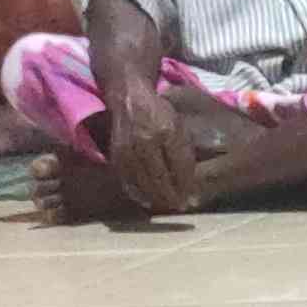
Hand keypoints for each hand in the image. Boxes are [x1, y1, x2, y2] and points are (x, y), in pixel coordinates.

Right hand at [102, 84, 201, 213]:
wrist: (128, 99)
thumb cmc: (159, 113)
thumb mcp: (178, 128)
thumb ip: (184, 154)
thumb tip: (189, 186)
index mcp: (165, 132)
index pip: (178, 167)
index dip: (185, 186)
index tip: (190, 200)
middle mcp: (144, 142)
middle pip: (159, 179)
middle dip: (170, 197)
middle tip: (179, 207)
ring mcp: (127, 150)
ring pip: (143, 183)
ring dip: (155, 198)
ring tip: (165, 206)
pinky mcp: (115, 156)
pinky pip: (127, 181)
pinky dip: (137, 193)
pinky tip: (146, 200)